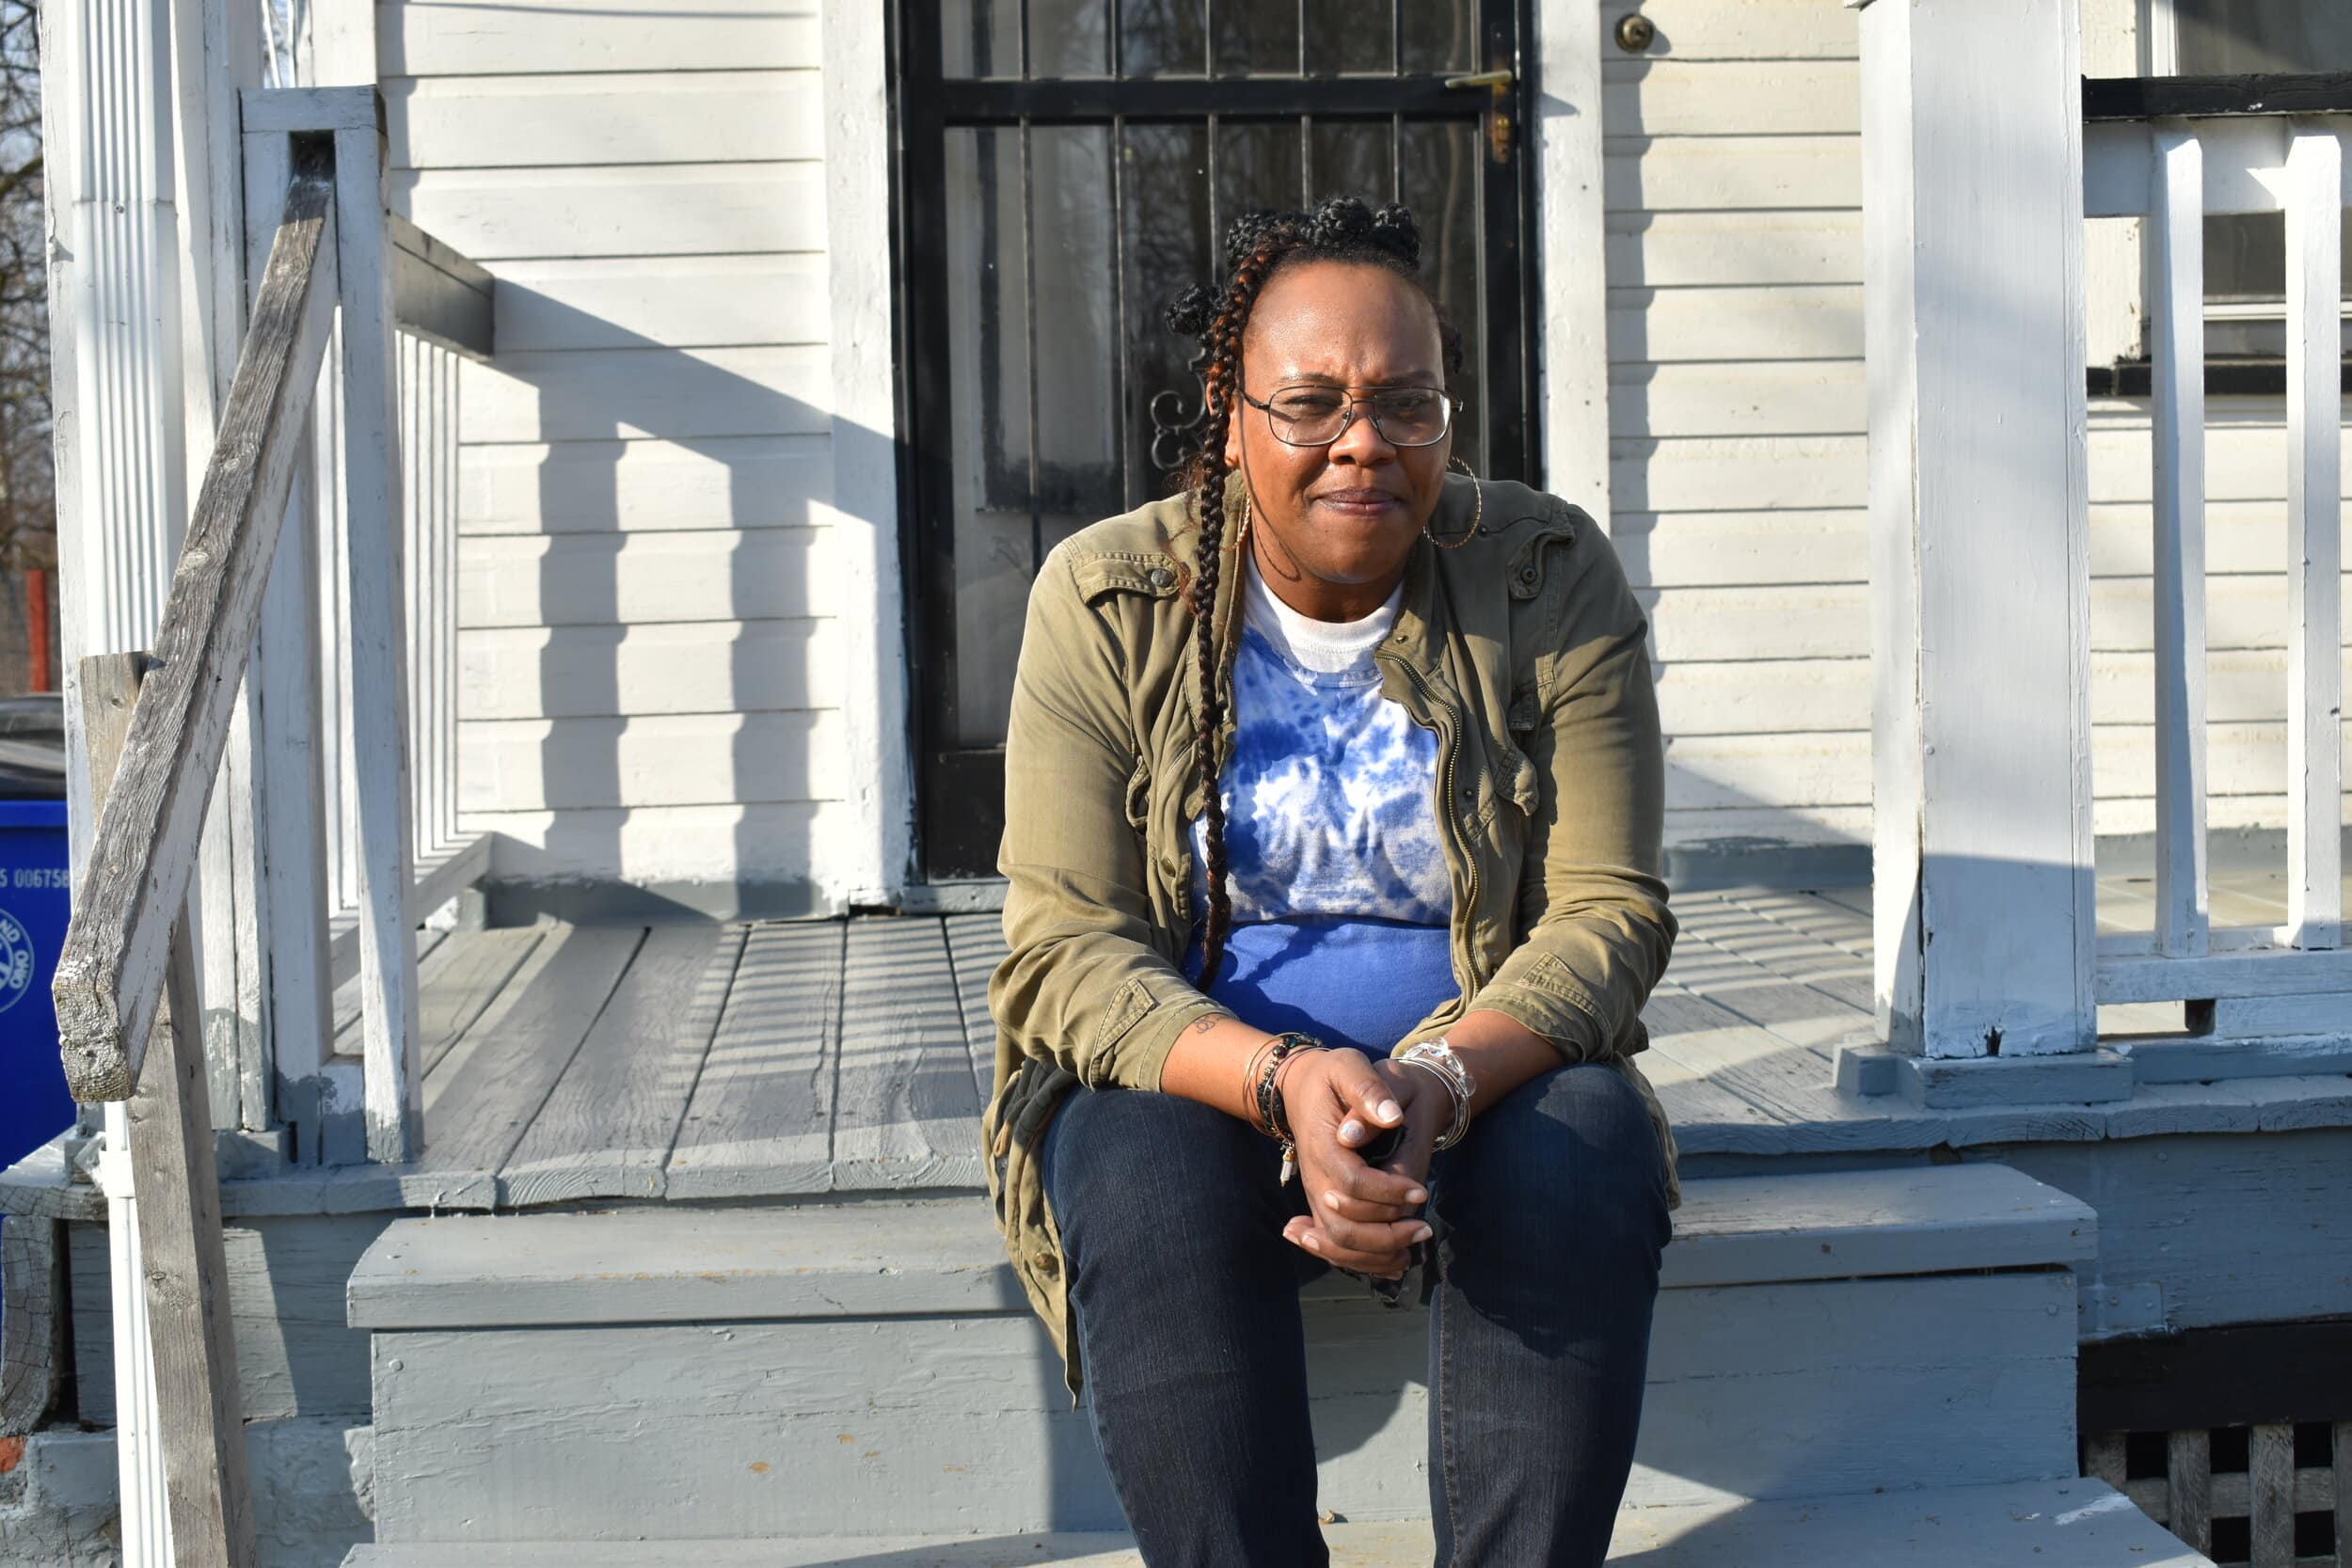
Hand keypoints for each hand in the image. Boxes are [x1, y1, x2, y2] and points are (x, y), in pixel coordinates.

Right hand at [1276, 1051, 1443, 1277]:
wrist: (1303, 1087)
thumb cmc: (1332, 1075)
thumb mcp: (1349, 1066)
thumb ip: (1368, 1090)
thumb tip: (1389, 1118)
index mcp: (1322, 1145)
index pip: (1352, 1182)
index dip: (1388, 1192)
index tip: (1420, 1190)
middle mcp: (1314, 1176)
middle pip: (1342, 1224)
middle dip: (1385, 1234)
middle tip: (1424, 1228)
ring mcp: (1315, 1193)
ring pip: (1337, 1241)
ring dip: (1376, 1254)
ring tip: (1414, 1249)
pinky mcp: (1321, 1203)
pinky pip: (1335, 1242)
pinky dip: (1363, 1260)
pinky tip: (1395, 1265)